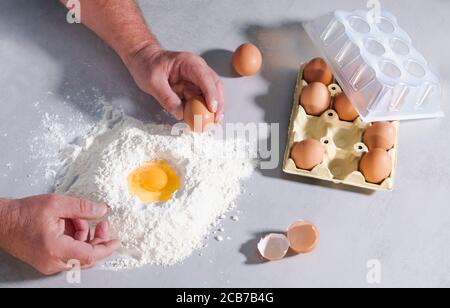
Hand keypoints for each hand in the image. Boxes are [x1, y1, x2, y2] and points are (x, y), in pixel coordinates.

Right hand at [0, 194, 119, 274]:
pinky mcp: (48, 260)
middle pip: (87, 257)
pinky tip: (72, 225)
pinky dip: (76, 240)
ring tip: (79, 218)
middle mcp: (54, 261)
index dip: (106, 248)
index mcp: (56, 249)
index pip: (90, 255)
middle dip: (97, 239)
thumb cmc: (24, 213)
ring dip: (85, 237)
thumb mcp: (57, 204)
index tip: (116, 241)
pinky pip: (70, 254)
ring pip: (79, 255)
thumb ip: (82, 207)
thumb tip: (102, 210)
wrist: (3, 222)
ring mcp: (50, 263)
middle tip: (102, 223)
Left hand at [127, 45, 224, 122]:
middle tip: (216, 120)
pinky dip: (204, 110)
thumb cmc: (147, 64)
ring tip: (212, 123)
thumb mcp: (153, 82)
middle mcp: (197, 69)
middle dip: (218, 104)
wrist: (143, 59)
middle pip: (215, 86)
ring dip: (213, 109)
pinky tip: (203, 120)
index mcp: (189, 63)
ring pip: (211, 94)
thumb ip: (167, 98)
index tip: (212, 109)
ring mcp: (196, 79)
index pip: (206, 78)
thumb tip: (181, 114)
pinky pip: (201, 99)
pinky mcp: (192, 88)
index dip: (211, 94)